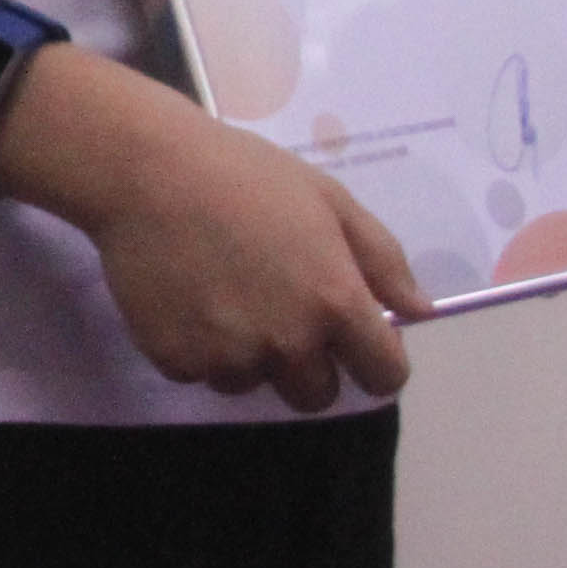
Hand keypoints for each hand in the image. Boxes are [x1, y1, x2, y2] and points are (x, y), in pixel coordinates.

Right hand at [0, 46, 427, 411]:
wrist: (146, 170)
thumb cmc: (246, 175)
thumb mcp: (330, 200)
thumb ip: (384, 260)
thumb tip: (420, 313)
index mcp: (336, 304)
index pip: (384, 376)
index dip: (375, 361)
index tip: (354, 343)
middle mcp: (288, 343)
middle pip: (317, 396)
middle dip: (308, 366)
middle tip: (277, 313)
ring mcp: (229, 356)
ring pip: (253, 384)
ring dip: (247, 355)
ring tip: (222, 296)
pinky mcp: (177, 360)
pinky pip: (200, 372)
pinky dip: (198, 346)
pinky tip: (186, 296)